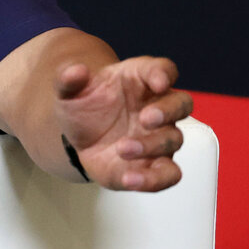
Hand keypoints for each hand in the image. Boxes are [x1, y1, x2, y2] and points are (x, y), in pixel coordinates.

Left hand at [55, 56, 191, 191]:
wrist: (79, 137)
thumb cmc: (84, 107)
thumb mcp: (68, 90)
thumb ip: (67, 79)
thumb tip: (74, 71)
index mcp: (139, 80)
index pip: (163, 69)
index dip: (164, 73)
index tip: (158, 81)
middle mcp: (156, 108)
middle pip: (181, 103)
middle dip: (167, 111)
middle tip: (145, 118)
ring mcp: (158, 137)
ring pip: (174, 139)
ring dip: (151, 146)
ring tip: (122, 149)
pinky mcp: (153, 165)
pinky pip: (167, 174)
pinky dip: (153, 179)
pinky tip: (130, 178)